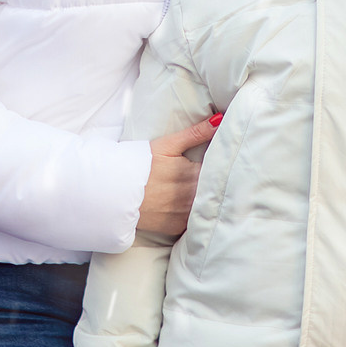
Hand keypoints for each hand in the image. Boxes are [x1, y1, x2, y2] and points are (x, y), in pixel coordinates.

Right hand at [137, 114, 218, 238]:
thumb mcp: (168, 145)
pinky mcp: (176, 227)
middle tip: (226, 179)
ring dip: (210, 200)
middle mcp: (193, 197)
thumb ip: (196, 133)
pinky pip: (193, 221)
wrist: (115, 193)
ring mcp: (185, 214)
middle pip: (216, 190)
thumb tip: (220, 119)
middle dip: (221, 184)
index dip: (225, 166)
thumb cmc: (141, 164)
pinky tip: (196, 208)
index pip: (221, 170)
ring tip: (212, 194)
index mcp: (195, 174)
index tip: (230, 163)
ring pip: (207, 207)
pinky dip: (196, 215)